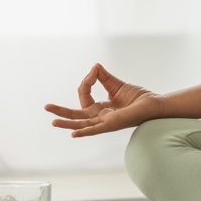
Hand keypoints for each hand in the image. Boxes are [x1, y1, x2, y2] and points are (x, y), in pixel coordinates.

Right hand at [45, 63, 160, 137]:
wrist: (154, 104)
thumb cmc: (138, 98)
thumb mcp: (117, 85)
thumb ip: (104, 77)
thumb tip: (94, 67)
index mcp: (101, 108)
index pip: (85, 96)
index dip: (86, 82)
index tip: (94, 71)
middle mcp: (101, 116)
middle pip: (77, 115)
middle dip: (62, 111)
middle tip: (46, 107)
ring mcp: (105, 122)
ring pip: (82, 124)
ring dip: (67, 123)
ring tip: (53, 122)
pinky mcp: (112, 125)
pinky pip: (96, 129)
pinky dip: (85, 132)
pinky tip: (74, 134)